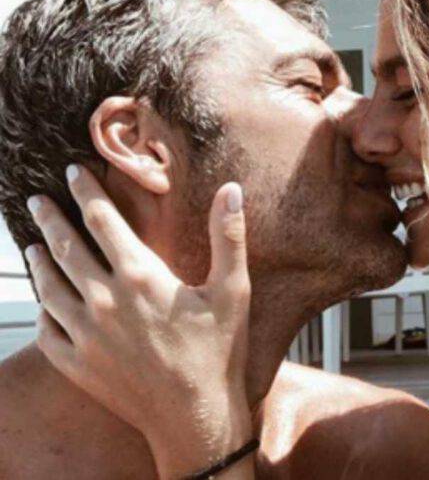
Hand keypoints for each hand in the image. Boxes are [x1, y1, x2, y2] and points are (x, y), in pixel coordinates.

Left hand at [27, 165, 254, 478]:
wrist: (195, 417)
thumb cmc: (219, 352)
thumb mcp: (233, 290)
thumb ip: (229, 236)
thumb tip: (231, 190)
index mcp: (141, 276)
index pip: (102, 220)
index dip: (85, 191)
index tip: (73, 172)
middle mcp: (105, 300)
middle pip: (66, 247)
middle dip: (51, 218)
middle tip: (39, 200)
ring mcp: (86, 334)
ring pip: (50, 286)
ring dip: (40, 260)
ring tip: (33, 245)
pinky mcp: (78, 364)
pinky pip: (48, 329)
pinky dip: (42, 308)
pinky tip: (44, 300)